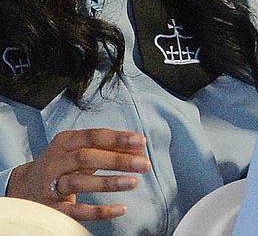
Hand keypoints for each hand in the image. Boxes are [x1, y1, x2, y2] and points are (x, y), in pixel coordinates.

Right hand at [4, 127, 150, 224]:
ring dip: (108, 182)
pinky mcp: (51, 208)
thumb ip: (107, 148)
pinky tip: (121, 209)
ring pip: (77, 182)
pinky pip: (75, 211)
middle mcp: (54, 162)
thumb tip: (140, 149)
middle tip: (144, 164)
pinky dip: (99, 211)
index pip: (92, 136)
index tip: (141, 142)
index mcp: (64, 142)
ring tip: (134, 182)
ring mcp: (49, 186)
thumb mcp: (79, 150)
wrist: (23, 188)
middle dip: (117, 160)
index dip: (118, 138)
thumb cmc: (62, 164)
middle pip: (86, 157)